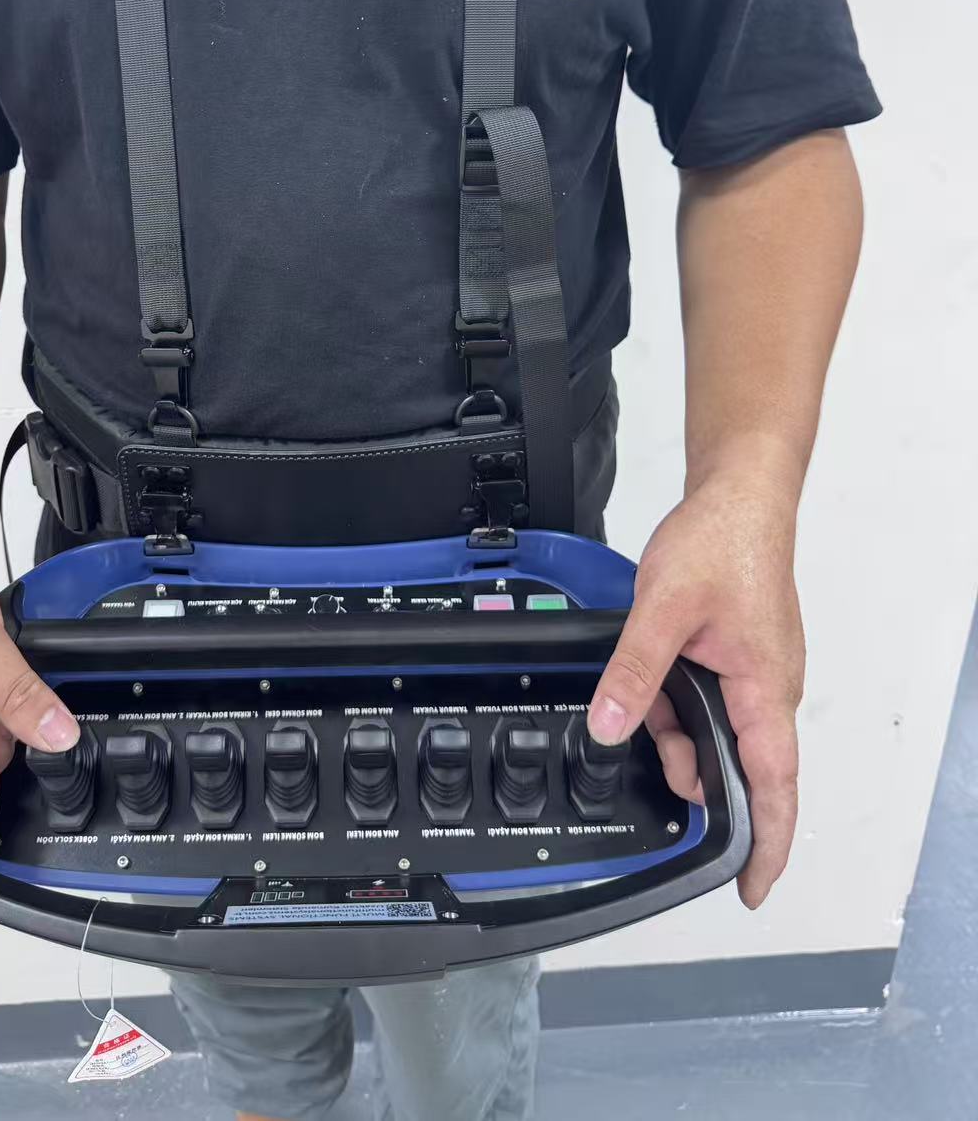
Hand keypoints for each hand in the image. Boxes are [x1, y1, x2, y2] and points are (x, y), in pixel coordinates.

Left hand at [587, 473, 804, 908]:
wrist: (738, 494)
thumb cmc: (723, 542)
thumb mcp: (662, 610)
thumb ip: (634, 674)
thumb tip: (607, 726)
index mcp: (765, 688)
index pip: (776, 786)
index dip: (767, 846)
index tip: (750, 888)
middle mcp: (769, 688)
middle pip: (737, 763)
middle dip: (691, 767)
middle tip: (653, 748)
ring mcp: (755, 672)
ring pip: (713, 729)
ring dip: (676, 727)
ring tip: (644, 696)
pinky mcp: (739, 656)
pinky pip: (708, 699)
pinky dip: (676, 699)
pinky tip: (652, 676)